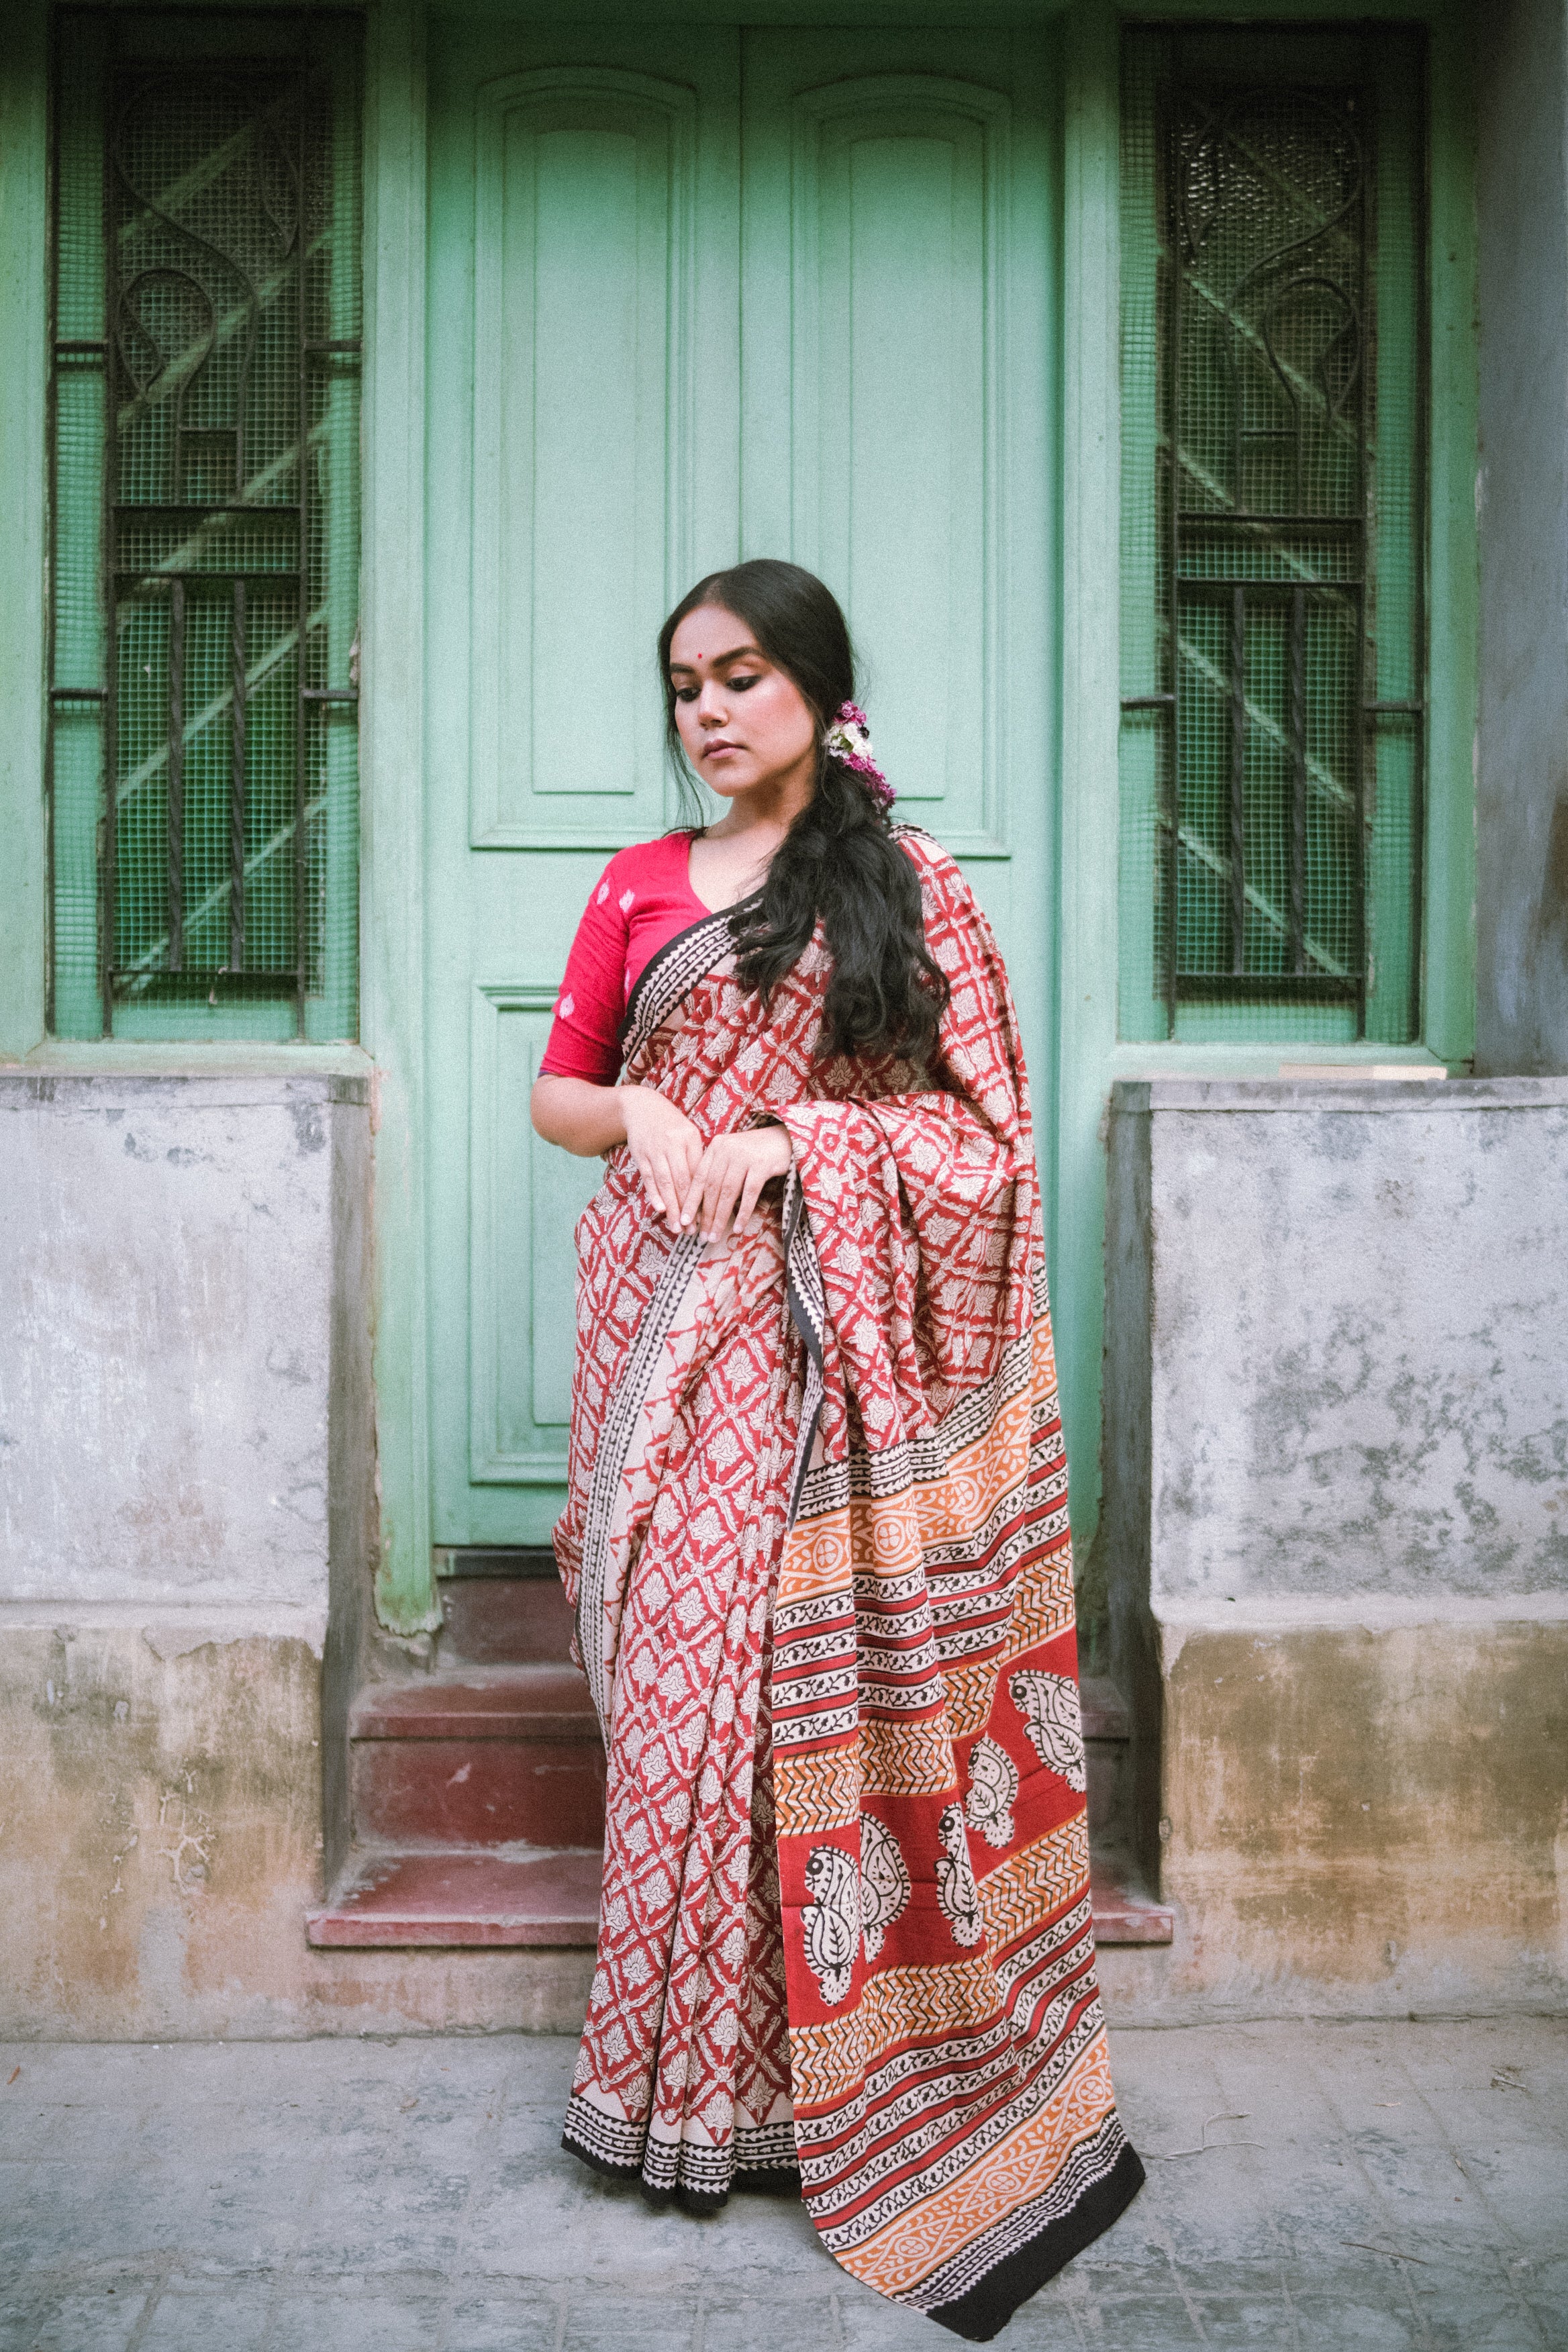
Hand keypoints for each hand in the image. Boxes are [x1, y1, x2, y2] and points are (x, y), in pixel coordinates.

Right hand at [618, 1086, 702, 1227]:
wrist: (642, 1107)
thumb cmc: (671, 1125)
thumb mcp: (688, 1134)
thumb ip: (696, 1158)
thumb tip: (707, 1188)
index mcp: (690, 1138)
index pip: (698, 1173)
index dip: (703, 1197)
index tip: (707, 1217)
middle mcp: (673, 1143)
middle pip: (682, 1181)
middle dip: (687, 1208)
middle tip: (692, 1230)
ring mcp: (655, 1149)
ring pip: (665, 1182)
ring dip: (671, 1207)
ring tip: (677, 1227)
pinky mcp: (640, 1154)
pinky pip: (648, 1178)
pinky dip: (654, 1194)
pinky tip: (660, 1208)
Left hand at [678, 1124, 792, 1246]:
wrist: (787, 1139)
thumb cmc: (757, 1152)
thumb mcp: (733, 1156)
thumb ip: (718, 1172)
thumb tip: (703, 1205)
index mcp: (716, 1146)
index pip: (699, 1177)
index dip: (691, 1201)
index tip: (684, 1220)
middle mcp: (727, 1149)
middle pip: (712, 1187)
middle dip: (706, 1215)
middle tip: (703, 1236)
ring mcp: (745, 1156)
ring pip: (728, 1192)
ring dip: (720, 1218)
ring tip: (715, 1236)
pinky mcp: (762, 1164)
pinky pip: (749, 1194)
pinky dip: (742, 1213)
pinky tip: (738, 1228)